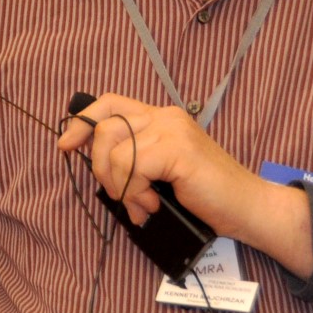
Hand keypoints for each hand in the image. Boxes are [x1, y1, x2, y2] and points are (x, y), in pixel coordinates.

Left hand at [56, 93, 311, 275]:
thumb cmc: (204, 196)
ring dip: (121, 187)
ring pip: (114, 152)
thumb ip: (133, 160)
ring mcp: (172, 130)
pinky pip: (132, 167)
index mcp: (160, 118)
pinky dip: (134, 192)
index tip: (65, 145)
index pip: (109, 103)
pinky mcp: (177, 149)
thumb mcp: (160, 173)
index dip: (81, 121)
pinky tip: (153, 204)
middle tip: (120, 195)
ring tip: (143, 205)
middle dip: (99, 167)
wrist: (247, 208)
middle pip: (104, 127)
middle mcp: (165, 116)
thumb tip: (96, 167)